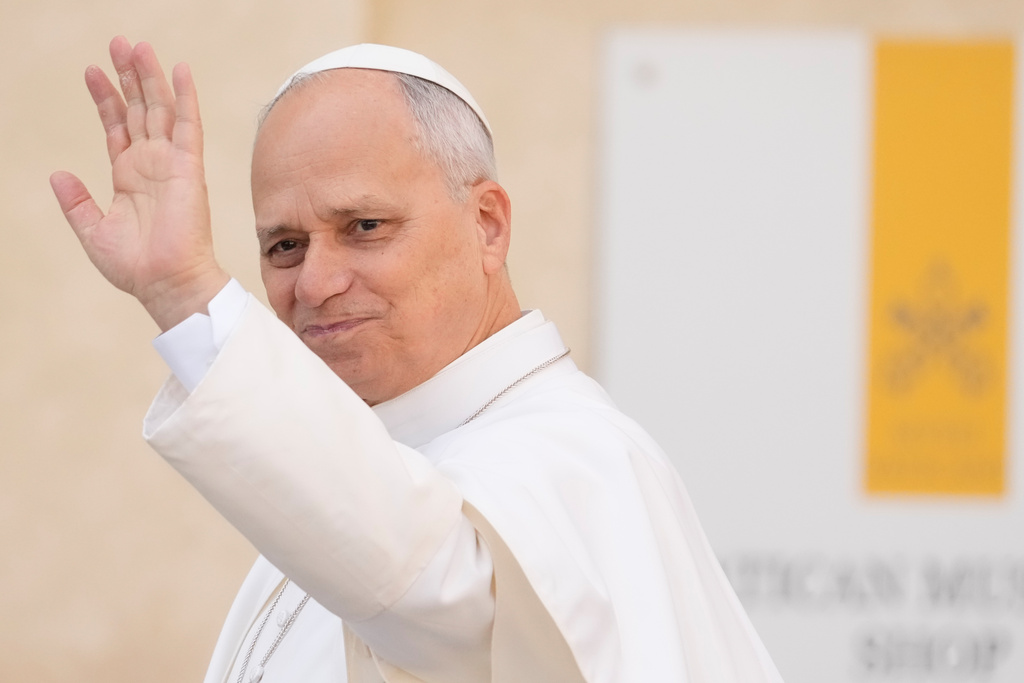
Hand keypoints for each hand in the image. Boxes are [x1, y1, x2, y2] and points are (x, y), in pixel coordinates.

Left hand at [50, 37, 228, 330]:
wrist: (164, 282)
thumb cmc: (135, 266)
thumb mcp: (93, 231)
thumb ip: (77, 202)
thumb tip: (57, 174)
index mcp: (130, 177)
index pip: (118, 128)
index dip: (106, 99)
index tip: (92, 71)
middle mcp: (152, 165)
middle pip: (140, 110)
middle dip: (129, 77)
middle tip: (119, 43)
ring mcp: (172, 164)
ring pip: (161, 110)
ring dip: (150, 77)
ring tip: (137, 47)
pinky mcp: (189, 169)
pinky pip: (189, 126)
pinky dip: (186, 97)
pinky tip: (180, 70)